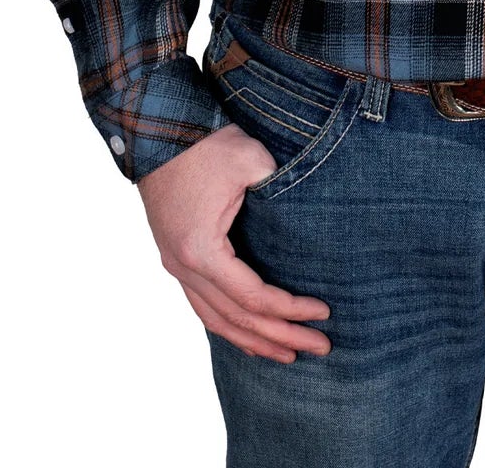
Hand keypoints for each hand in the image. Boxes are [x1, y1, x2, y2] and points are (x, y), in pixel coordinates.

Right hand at [136, 122, 333, 363]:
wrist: (161, 131)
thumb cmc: (206, 145)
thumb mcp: (250, 161)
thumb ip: (280, 190)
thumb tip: (310, 212)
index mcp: (201, 250)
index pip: (253, 298)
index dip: (290, 310)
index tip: (323, 313)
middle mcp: (183, 266)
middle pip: (236, 319)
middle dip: (280, 337)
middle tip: (319, 347)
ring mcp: (175, 264)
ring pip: (215, 320)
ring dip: (253, 340)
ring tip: (287, 354)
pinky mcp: (175, 256)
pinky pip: (202, 304)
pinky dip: (227, 325)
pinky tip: (248, 333)